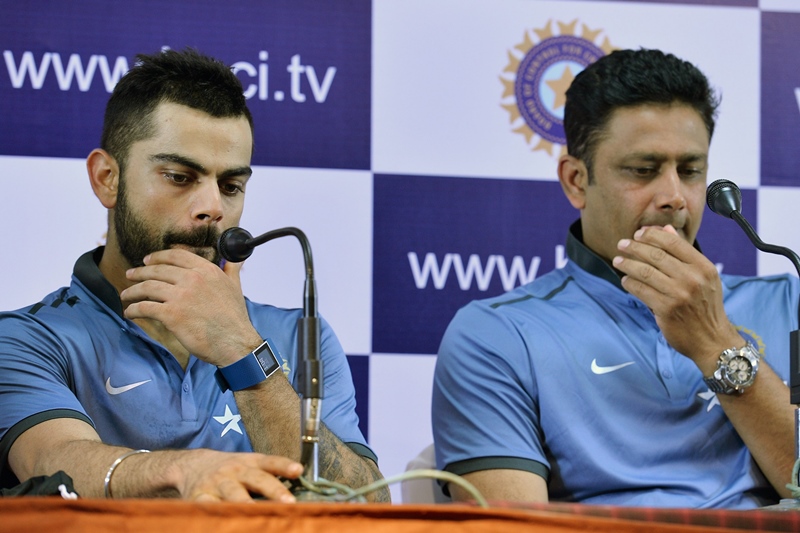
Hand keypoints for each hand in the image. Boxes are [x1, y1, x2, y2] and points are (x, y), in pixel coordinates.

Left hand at [120, 249, 261, 364]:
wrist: (235, 343)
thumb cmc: (235, 318)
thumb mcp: (235, 287)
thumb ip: (231, 270)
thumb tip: (235, 259)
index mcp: (207, 270)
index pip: (175, 256)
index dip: (157, 257)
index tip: (147, 260)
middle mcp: (193, 279)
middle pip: (157, 270)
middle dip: (140, 272)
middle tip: (130, 275)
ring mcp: (181, 296)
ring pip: (147, 287)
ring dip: (132, 291)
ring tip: (125, 295)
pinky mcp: (172, 315)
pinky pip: (145, 307)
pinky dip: (133, 310)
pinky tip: (130, 313)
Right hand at [173, 449, 302, 502]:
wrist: (192, 465)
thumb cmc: (231, 470)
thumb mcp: (249, 465)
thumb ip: (270, 476)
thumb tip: (299, 491)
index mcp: (250, 463)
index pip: (270, 463)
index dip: (284, 466)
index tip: (298, 470)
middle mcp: (235, 471)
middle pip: (256, 479)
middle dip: (273, 490)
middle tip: (289, 503)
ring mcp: (217, 483)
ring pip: (233, 494)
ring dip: (246, 503)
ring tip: (256, 513)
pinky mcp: (199, 496)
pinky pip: (208, 507)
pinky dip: (216, 514)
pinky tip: (225, 522)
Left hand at [612, 225, 741, 370]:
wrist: (712, 340)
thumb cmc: (705, 306)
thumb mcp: (704, 277)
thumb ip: (684, 254)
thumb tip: (666, 229)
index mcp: (704, 267)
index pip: (674, 242)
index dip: (653, 235)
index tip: (639, 233)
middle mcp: (693, 278)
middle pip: (657, 255)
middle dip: (635, 247)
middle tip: (622, 244)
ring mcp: (679, 294)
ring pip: (645, 272)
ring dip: (627, 264)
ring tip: (618, 261)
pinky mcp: (666, 309)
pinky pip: (641, 290)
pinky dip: (630, 283)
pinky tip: (625, 280)